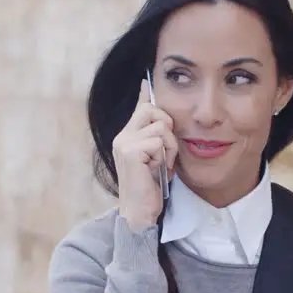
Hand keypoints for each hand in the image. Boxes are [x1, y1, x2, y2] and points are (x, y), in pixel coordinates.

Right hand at [112, 80, 177, 230]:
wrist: (140, 212)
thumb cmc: (150, 189)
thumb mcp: (156, 159)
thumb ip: (157, 139)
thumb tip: (164, 120)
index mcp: (127, 137)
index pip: (139, 108)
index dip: (145, 94)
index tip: (146, 80)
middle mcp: (122, 136)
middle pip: (153, 110)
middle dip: (168, 128)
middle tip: (167, 152)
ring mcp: (124, 143)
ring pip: (161, 127)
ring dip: (170, 147)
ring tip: (163, 165)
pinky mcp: (130, 151)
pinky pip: (158, 142)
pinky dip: (165, 157)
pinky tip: (159, 170)